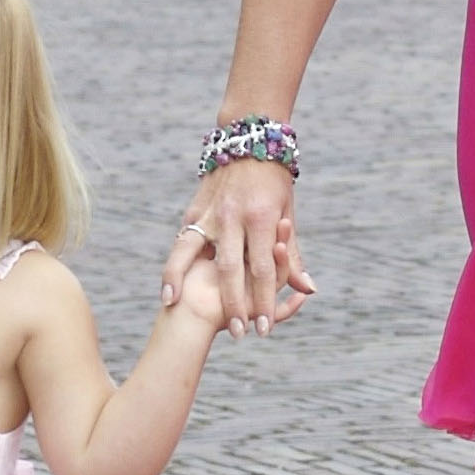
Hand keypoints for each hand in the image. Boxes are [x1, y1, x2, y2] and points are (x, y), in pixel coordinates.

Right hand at [162, 160, 314, 335]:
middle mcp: (233, 216)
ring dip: (182, 282)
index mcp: (262, 218)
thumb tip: (307, 289)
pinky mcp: (194, 211)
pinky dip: (171, 266)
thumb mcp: (287, 215)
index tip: (264, 328)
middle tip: (239, 333)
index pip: (263, 269)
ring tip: (174, 309)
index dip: (264, 301)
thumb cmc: (274, 183)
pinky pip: (181, 243)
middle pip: (231, 269)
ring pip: (192, 253)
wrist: (249, 141)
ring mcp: (210, 213)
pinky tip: (166, 288)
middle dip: (234, 305)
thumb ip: (292, 254)